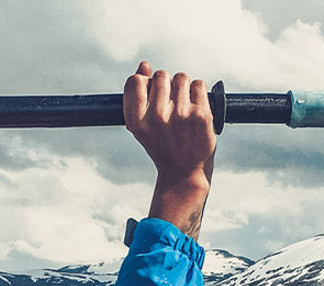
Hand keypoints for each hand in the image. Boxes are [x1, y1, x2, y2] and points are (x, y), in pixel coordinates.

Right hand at [123, 62, 215, 239]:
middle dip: (166, 84)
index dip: (144, 82)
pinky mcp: (200, 114)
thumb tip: (144, 65)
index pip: (135, 82)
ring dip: (183, 86)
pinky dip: (198, 92)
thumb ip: (139, 94)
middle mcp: (156, 117)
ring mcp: (180, 115)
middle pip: (161, 75)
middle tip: (170, 101)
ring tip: (183, 104)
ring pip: (181, 77)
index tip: (150, 92)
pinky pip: (199, 85)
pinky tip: (195, 106)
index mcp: (136, 121)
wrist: (184, 170)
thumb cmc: (161, 143)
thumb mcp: (142, 124)